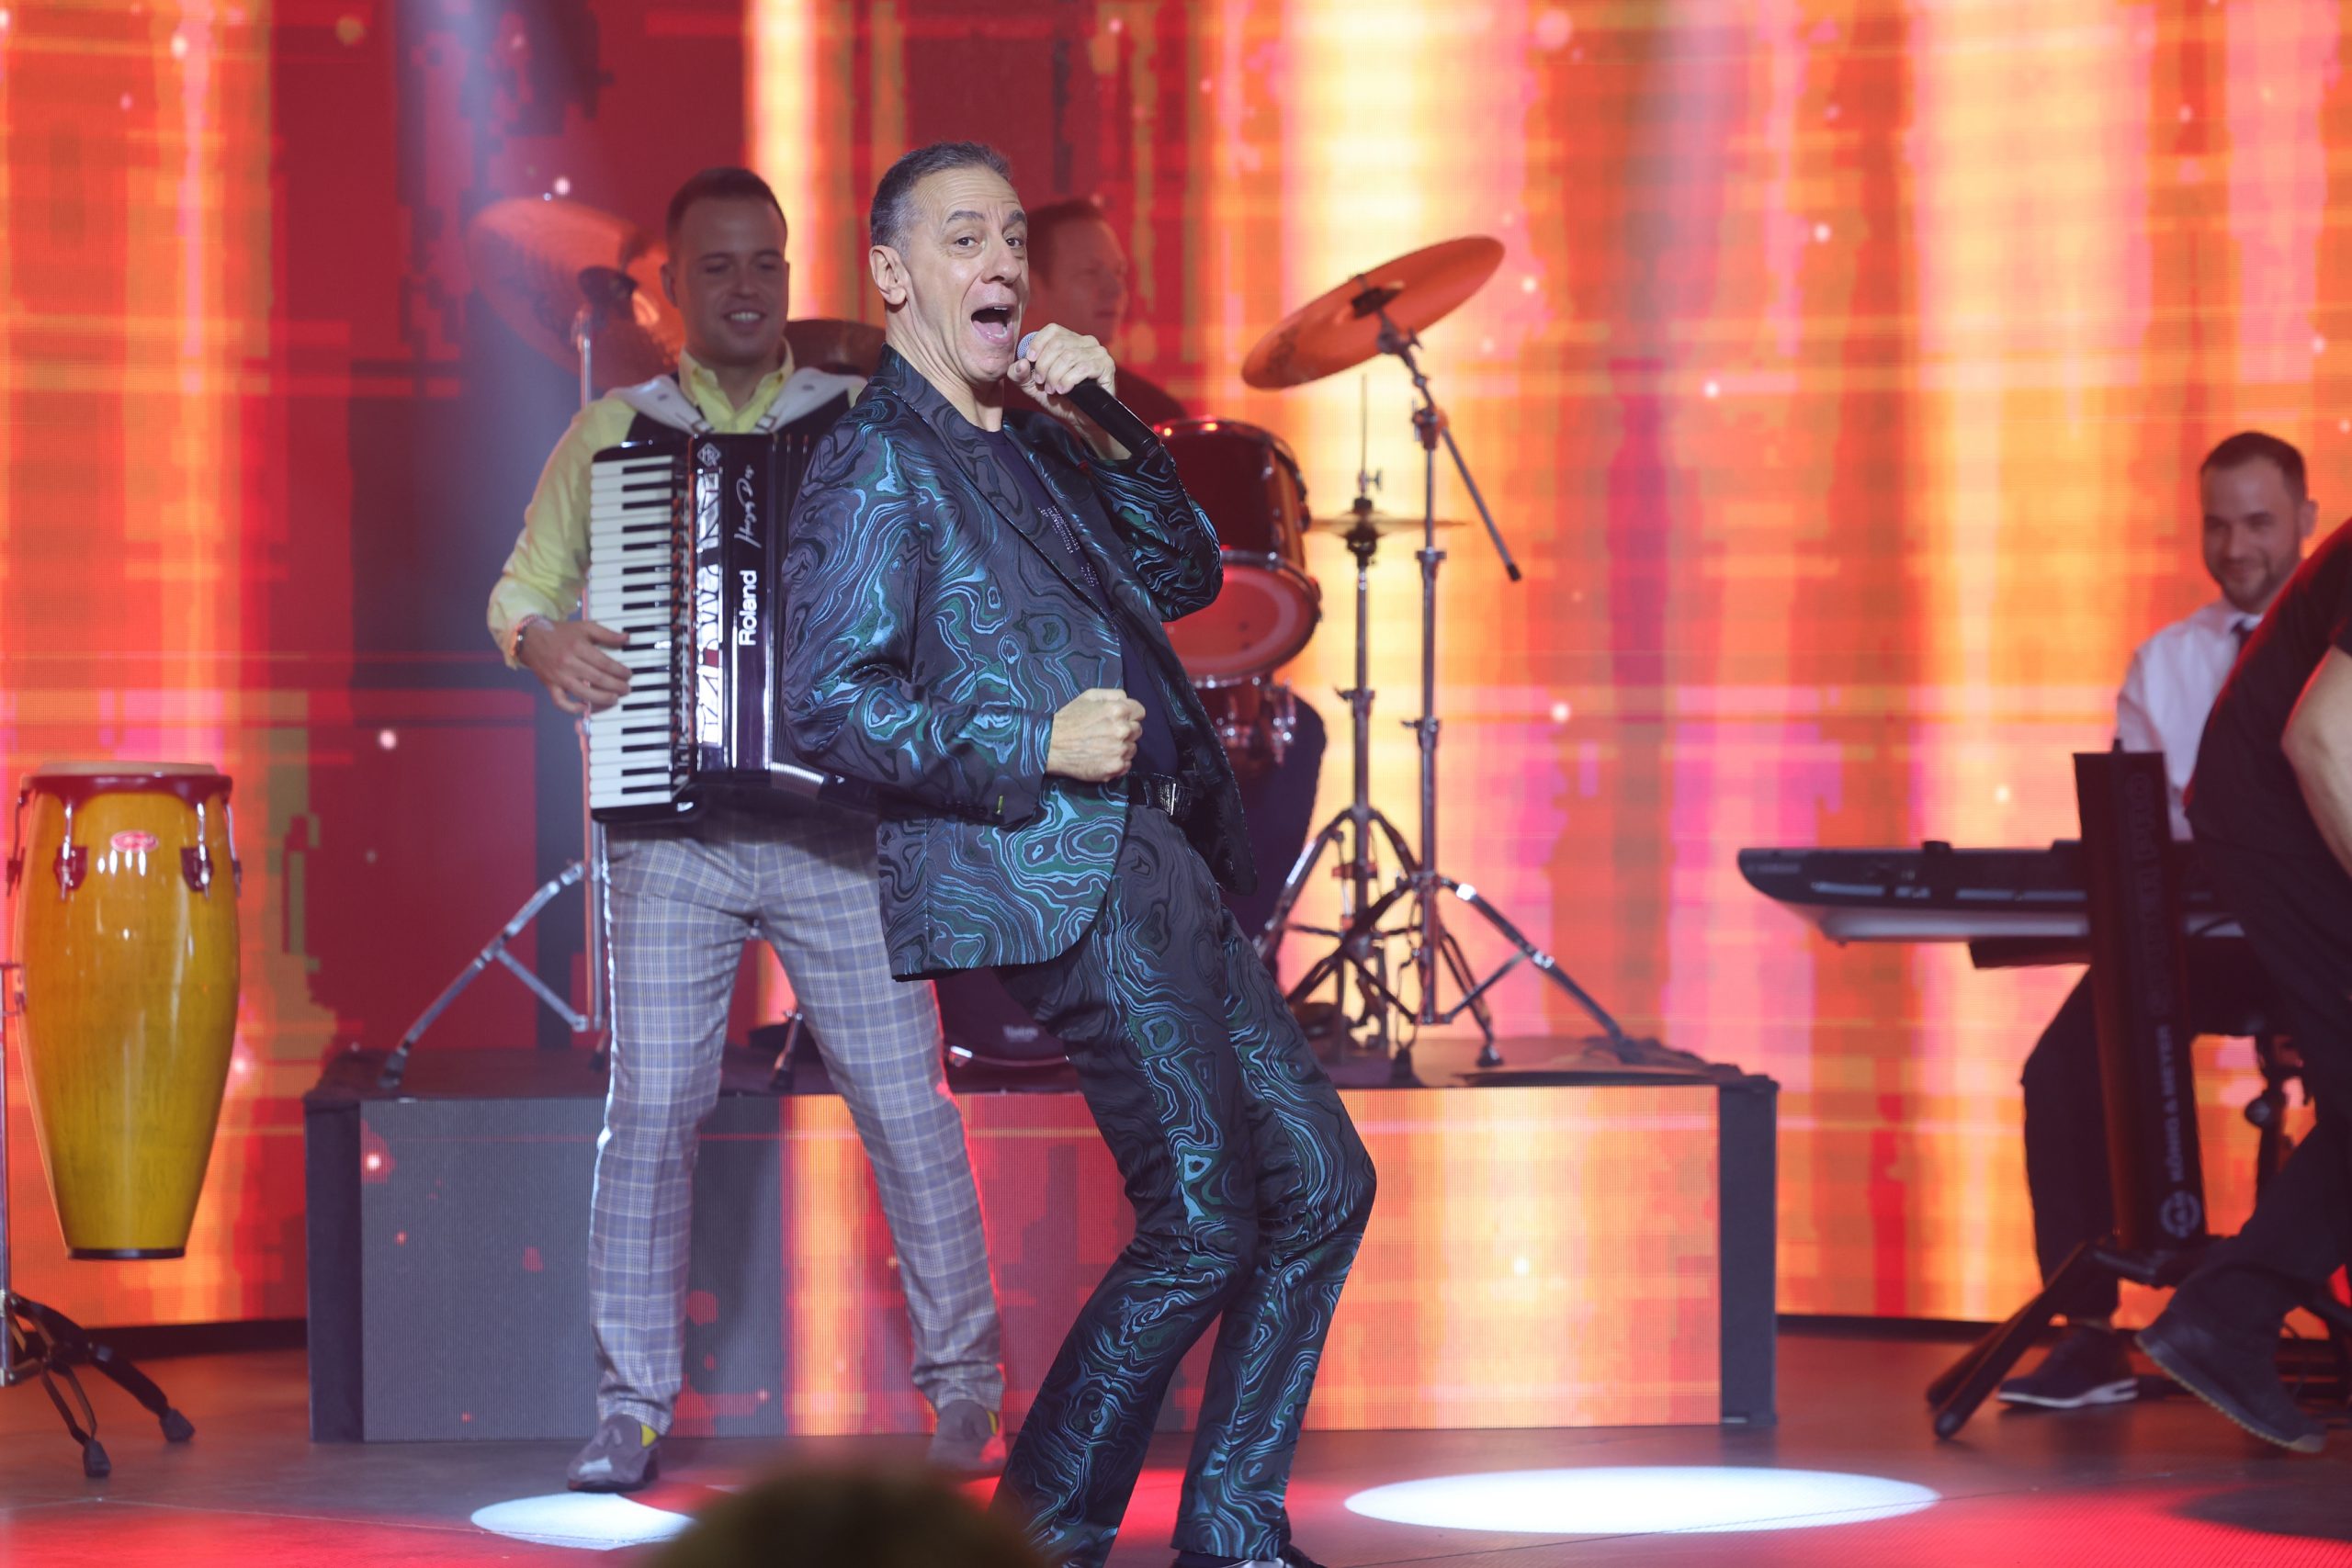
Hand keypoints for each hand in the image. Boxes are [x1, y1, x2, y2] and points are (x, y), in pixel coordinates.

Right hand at [520, 618, 631, 713]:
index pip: (604, 663)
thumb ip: (606, 633)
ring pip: (582, 692)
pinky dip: (572, 708)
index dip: (619, 671)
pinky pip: (560, 702)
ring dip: (601, 699)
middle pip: (596, 678)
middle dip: (615, 686)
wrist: (530, 637)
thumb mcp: (584, 627)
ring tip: (614, 699)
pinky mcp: (550, 685)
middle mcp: (568, 663)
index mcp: (578, 647)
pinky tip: (584, 707)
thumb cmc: (561, 633)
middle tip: (626, 689)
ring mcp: (559, 676)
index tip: (628, 675)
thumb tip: (626, 638)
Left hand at [1010, 324, 1128, 459]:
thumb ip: (1020, 375)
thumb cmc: (1060, 399)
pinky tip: (1064, 390)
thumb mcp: (1034, 387)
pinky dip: (1069, 380)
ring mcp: (1098, 352)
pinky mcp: (1106, 366)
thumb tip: (1021, 363)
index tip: (1030, 360)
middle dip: (1044, 366)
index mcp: (1069, 340)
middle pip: (1058, 344)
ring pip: (1069, 356)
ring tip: (1053, 390)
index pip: (1053, 330)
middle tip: (1043, 383)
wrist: (1080, 418)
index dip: (1038, 343)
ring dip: (1056, 376)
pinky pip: (1083, 368)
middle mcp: (1085, 342)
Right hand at [1045, 687, 1144, 781]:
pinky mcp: (1115, 767)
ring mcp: (1120, 751)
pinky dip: (1117, 762)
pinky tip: (1103, 757)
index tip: (1120, 719)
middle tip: (1107, 733)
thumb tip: (1127, 700)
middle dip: (1126, 731)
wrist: (1051, 745)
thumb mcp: (1089, 696)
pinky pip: (1126, 765)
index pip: (1140, 712)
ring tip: (1103, 746)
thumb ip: (1113, 694)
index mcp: (1118, 710)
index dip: (1130, 715)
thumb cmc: (1069, 718)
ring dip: (1122, 747)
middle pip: (1137, 730)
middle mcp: (1123, 730)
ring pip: (1133, 748)